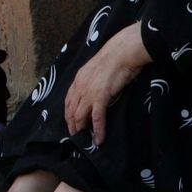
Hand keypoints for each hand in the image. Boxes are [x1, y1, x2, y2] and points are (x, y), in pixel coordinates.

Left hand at [63, 24, 149, 146]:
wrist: (123, 51)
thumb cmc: (116, 56)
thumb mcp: (98, 67)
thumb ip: (94, 78)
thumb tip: (98, 87)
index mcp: (79, 78)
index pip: (68, 100)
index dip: (68, 114)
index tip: (72, 122)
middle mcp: (80, 86)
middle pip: (71, 110)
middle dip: (73, 125)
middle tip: (77, 136)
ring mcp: (89, 92)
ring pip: (80, 116)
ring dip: (82, 130)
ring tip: (85, 140)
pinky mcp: (100, 96)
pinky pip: (96, 117)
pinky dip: (97, 130)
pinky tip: (99, 139)